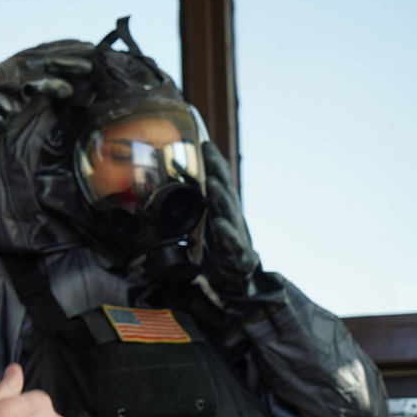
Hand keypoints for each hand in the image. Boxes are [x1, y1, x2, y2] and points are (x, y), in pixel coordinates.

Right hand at [0, 40, 94, 116]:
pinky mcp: (13, 84)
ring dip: (70, 63)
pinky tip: (70, 91)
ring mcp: (13, 71)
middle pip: (50, 51)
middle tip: (93, 49)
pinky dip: (56, 85)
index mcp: (17, 61)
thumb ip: (36, 84)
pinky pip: (40, 81)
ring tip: (89, 67)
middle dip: (73, 49)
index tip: (85, 45)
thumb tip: (64, 82)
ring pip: (48, 61)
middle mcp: (15, 61)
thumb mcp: (20, 92)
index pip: (45, 49)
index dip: (66, 46)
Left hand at [201, 141, 260, 295]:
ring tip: (211, 183)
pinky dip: (225, 232)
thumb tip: (178, 168)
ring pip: (227, 212)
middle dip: (216, 170)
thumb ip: (201, 192)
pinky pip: (230, 242)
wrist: (238, 274)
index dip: (214, 161)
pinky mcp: (236, 254)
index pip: (220, 179)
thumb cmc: (223, 239)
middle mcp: (231, 216)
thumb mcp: (211, 213)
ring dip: (219, 196)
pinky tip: (218, 223)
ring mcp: (235, 233)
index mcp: (225, 206)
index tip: (205, 143)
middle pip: (224, 190)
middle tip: (208, 153)